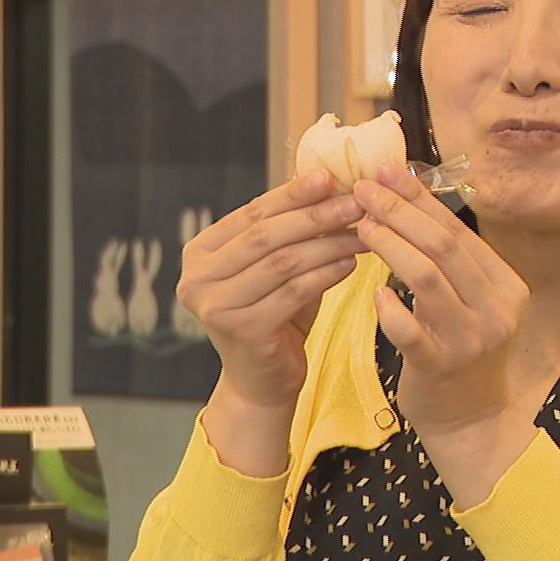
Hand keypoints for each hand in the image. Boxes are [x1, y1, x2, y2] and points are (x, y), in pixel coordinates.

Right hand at [175, 171, 369, 413]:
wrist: (262, 383)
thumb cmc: (274, 318)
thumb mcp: (275, 270)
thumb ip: (288, 232)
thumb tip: (326, 182)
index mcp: (200, 253)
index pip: (251, 214)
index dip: (292, 194)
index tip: (329, 177)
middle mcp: (197, 278)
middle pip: (266, 235)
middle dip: (315, 216)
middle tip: (356, 202)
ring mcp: (215, 306)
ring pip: (283, 262)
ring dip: (328, 244)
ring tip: (362, 232)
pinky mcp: (242, 330)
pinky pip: (294, 292)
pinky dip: (326, 274)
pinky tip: (352, 264)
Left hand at [353, 163, 530, 441]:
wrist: (472, 422)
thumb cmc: (461, 353)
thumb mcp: (470, 303)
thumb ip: (449, 262)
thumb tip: (408, 198)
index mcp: (506, 286)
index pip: (459, 231)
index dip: (420, 199)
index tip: (386, 172)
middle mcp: (496, 309)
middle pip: (444, 247)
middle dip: (400, 212)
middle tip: (364, 189)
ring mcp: (471, 340)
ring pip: (427, 279)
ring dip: (390, 247)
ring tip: (360, 227)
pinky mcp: (442, 368)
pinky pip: (411, 330)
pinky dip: (390, 308)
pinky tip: (372, 292)